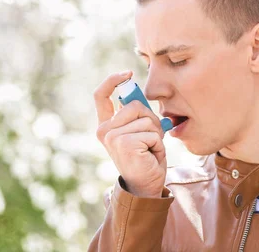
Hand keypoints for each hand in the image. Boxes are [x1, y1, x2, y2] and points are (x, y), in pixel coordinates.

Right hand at [94, 71, 166, 197]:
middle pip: (134, 105)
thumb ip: (137, 113)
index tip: (128, 73)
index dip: (113, 80)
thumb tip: (140, 94)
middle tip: (152, 138)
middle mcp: (104, 131)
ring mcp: (112, 137)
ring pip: (146, 119)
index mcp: (106, 125)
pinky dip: (157, 144)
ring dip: (156, 134)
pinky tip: (150, 155)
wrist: (147, 185)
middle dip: (151, 118)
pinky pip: (151, 133)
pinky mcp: (124, 144)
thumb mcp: (140, 130)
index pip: (101, 95)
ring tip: (150, 148)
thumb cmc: (146, 157)